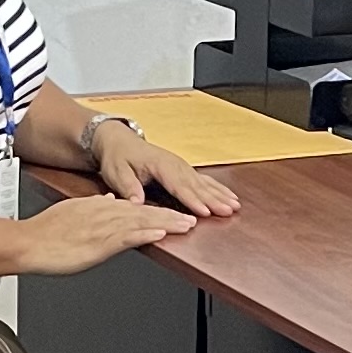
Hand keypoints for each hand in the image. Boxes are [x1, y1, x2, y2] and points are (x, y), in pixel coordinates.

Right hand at [12, 192, 193, 274]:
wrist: (28, 242)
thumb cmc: (45, 232)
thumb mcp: (72, 212)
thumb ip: (92, 206)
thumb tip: (107, 200)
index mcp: (99, 207)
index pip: (135, 207)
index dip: (158, 210)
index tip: (176, 213)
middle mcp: (105, 213)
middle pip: (144, 212)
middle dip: (171, 215)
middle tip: (193, 218)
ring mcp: (103, 227)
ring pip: (141, 222)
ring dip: (166, 223)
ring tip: (187, 225)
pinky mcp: (98, 242)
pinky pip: (126, 236)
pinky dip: (144, 234)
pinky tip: (160, 233)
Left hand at [98, 133, 237, 219]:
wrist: (120, 141)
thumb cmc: (118, 158)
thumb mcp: (117, 172)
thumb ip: (128, 187)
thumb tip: (137, 202)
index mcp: (159, 165)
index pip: (178, 185)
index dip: (192, 200)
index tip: (205, 211)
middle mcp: (175, 165)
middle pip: (197, 185)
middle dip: (214, 199)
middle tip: (229, 211)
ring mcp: (181, 166)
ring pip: (204, 183)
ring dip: (221, 195)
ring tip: (235, 206)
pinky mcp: (184, 170)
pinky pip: (204, 181)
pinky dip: (218, 189)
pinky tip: (230, 197)